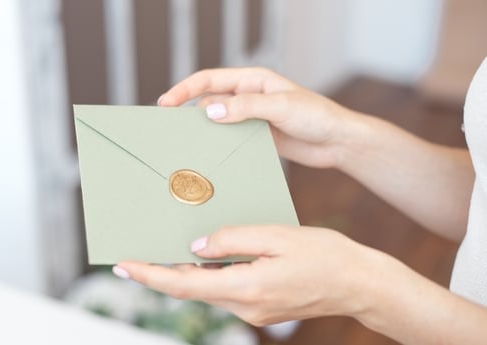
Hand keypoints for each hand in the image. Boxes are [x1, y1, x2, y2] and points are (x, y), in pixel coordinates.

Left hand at [114, 225, 380, 325]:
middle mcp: (244, 306)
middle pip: (189, 289)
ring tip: (163, 249)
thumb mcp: (276, 236)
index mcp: (246, 288)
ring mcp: (253, 310)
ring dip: (183, 273)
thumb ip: (232, 239)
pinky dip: (207, 275)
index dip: (149, 275)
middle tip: (132, 255)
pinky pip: (223, 290)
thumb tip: (195, 246)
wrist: (359, 284)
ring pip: (205, 290)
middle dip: (159, 273)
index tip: (122, 265)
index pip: (183, 284)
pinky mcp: (260, 307)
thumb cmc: (324, 255)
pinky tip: (203, 257)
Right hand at [158, 67, 363, 168]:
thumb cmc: (317, 116)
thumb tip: (209, 111)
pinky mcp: (256, 137)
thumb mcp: (281, 107)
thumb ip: (246, 108)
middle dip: (189, 114)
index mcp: (252, 80)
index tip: (165, 104)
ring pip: (217, 122)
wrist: (337, 141)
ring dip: (204, 132)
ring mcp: (251, 118)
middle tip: (171, 131)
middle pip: (208, 102)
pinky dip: (219, 145)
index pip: (209, 80)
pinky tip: (211, 156)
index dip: (184, 90)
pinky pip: (230, 139)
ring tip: (187, 146)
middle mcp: (248, 97)